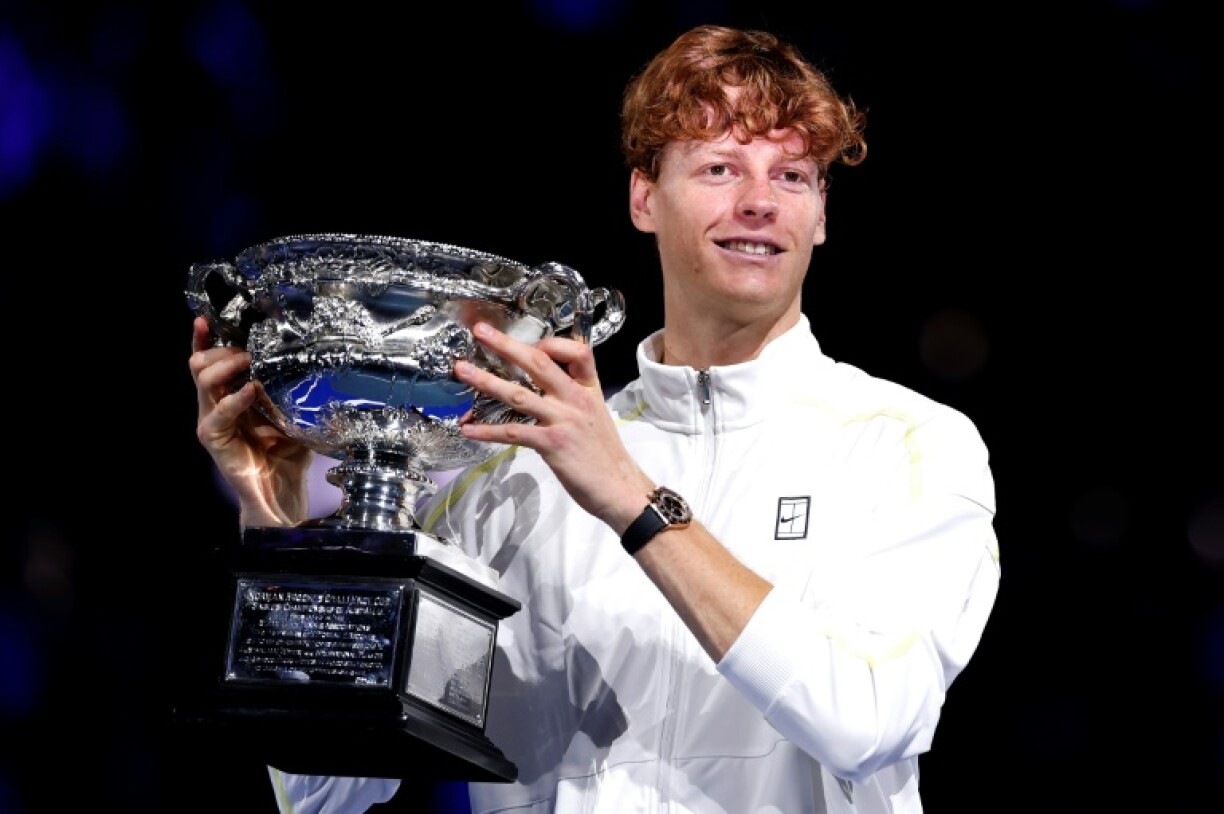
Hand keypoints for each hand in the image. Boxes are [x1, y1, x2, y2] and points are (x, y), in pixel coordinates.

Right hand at [188, 316, 310, 525]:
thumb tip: (308, 362)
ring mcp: (212, 421)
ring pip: (202, 380)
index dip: (205, 338)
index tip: (205, 318)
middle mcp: (216, 405)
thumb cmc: (288, 455)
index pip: (211, 360)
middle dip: (222, 349)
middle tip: (246, 349)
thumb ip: (292, 390)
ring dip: (225, 365)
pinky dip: (234, 398)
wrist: (282, 493)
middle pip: (200, 363)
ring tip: (247, 361)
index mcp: (231, 395)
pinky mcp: (214, 440)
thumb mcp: (295, 414)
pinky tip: (251, 390)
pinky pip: (217, 413)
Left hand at [454, 322, 650, 532]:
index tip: (529, 344)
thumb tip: (544, 391)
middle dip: (506, 345)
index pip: (577, 351)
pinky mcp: (552, 444)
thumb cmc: (605, 455)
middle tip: (481, 331)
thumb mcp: (596, 415)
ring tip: (462, 371)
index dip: (551, 342)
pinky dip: (487, 431)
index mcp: (588, 389)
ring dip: (486, 381)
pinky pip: (513, 432)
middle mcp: (575, 399)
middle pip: (539, 362)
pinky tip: (468, 429)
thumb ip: (573, 399)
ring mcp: (563, 420)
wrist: (619, 488)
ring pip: (518, 394)